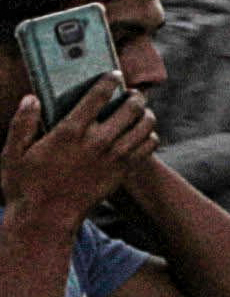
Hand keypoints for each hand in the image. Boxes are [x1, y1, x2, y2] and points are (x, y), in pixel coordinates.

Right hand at [7, 81, 154, 234]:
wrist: (45, 220)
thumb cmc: (25, 186)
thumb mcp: (12, 154)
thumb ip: (22, 124)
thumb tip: (31, 99)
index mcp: (70, 132)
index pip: (99, 94)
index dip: (110, 80)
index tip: (113, 76)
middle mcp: (97, 141)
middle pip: (131, 106)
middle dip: (134, 95)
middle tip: (130, 94)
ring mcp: (113, 157)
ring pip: (145, 124)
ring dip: (145, 114)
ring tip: (139, 112)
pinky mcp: (122, 172)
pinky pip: (148, 146)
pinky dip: (148, 136)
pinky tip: (139, 135)